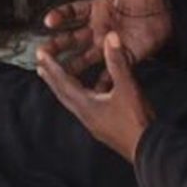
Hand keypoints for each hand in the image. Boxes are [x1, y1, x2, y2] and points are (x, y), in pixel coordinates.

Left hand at [35, 32, 155, 161]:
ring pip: (72, 101)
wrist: (147, 150)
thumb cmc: (136, 121)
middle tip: (41, 66)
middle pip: (62, 93)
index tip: (39, 56)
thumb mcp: (127, 88)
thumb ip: (118, 62)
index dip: (52, 66)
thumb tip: (110, 37)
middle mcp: (84, 115)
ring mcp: (92, 123)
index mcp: (86, 105)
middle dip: (52, 78)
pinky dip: (79, 96)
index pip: (63, 82)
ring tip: (58, 78)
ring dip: (64, 87)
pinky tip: (87, 94)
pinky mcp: (101, 127)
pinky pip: (84, 107)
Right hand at [41, 0, 172, 79]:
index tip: (49, 21)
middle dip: (56, 46)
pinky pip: (108, 73)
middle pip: (71, 38)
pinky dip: (100, 83)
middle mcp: (97, 28)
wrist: (170, 15)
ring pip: (83, 57)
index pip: (72, 12)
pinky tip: (91, 92)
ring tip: (57, 76)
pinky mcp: (122, 58)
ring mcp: (108, 45)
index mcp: (95, 9)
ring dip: (71, 66)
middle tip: (41, 53)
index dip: (60, 16)